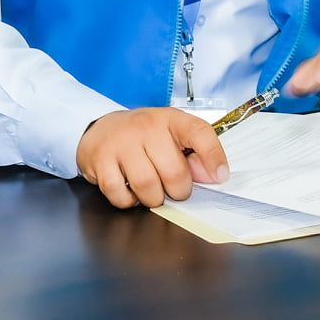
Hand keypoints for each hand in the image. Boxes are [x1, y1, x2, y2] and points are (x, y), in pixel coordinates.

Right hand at [75, 108, 228, 208]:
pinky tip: (129, 190)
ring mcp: (121, 142)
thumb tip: (214, 176)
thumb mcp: (171, 137)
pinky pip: (119, 193)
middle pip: (174, 172)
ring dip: (152, 198)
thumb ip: (195, 155)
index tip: (220, 177)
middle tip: (173, 189)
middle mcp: (145, 126)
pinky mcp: (100, 159)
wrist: (100, 128)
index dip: (213, 156)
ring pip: (147, 186)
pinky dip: (127, 201)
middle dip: (178, 191)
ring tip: (151, 190)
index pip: (198, 132)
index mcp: (169, 119)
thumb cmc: (143, 137)